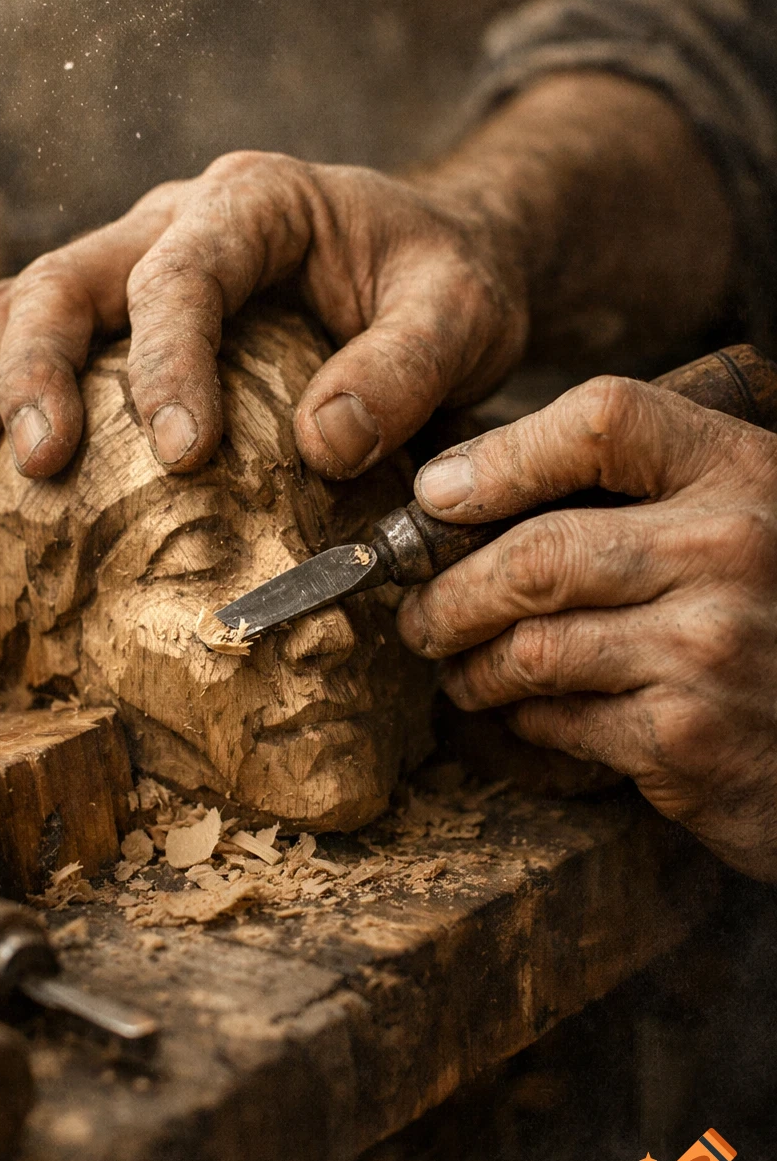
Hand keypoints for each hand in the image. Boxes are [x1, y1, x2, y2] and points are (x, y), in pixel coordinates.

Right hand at [0, 152, 527, 478]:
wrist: (434, 259)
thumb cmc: (447, 283)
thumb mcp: (463, 314)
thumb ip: (406, 370)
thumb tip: (323, 445)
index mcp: (258, 202)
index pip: (185, 272)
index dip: (169, 361)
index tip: (183, 456)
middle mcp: (179, 217)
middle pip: (70, 275)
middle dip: (38, 366)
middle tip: (36, 459)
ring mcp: (140, 259)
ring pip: (28, 297)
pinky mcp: (125, 312)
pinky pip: (36, 336)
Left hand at [397, 376, 776, 880]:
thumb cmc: (773, 615)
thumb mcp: (738, 517)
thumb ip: (636, 490)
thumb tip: (455, 490)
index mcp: (742, 470)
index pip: (601, 423)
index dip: (501, 455)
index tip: (437, 495)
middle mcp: (731, 548)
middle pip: (536, 555)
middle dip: (450, 593)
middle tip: (419, 615)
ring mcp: (710, 645)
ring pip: (529, 647)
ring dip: (471, 667)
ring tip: (461, 671)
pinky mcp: (687, 736)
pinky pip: (558, 719)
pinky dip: (523, 720)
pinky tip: (527, 714)